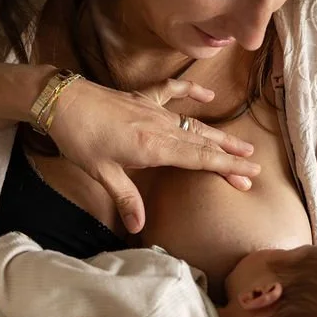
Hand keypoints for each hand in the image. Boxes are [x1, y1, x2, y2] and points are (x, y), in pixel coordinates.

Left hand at [47, 78, 260, 233]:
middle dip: (229, 156)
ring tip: (241, 143)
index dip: (226, 167)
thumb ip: (126, 198)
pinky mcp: (142, 97)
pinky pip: (173, 91)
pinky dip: (192, 90)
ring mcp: (153, 109)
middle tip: (254, 166)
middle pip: (202, 143)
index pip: (199, 159)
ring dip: (218, 134)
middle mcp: (160, 127)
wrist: (61, 101)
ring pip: (193, 123)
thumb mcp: (101, 173)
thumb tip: (140, 226)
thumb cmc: (79, 138)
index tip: (250, 175)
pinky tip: (208, 94)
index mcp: (153, 147)